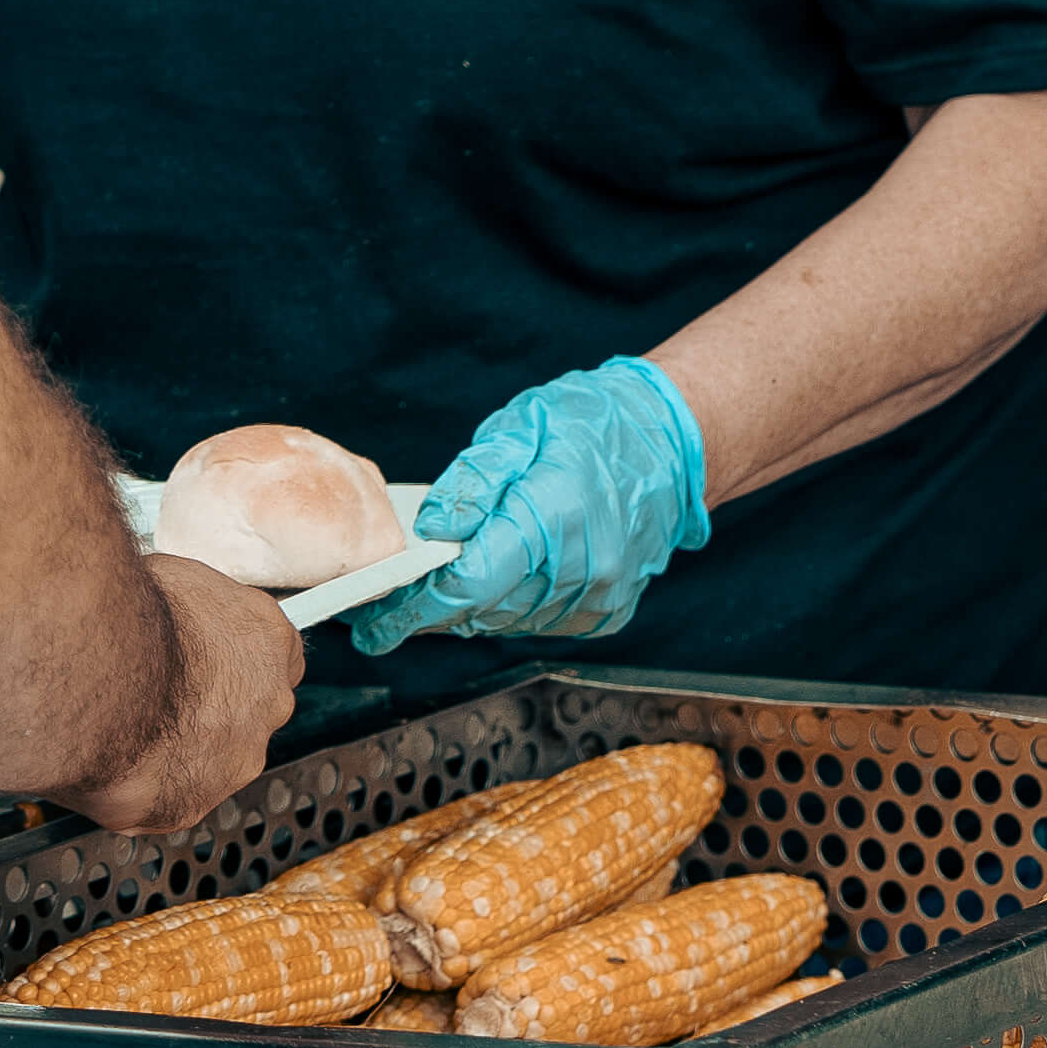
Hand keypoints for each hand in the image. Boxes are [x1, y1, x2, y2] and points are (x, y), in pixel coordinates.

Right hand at [68, 552, 302, 833]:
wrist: (93, 675)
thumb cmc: (127, 617)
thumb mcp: (174, 579)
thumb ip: (195, 610)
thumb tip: (178, 611)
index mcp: (269, 641)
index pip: (276, 657)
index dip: (235, 660)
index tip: (207, 660)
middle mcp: (268, 705)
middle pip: (248, 714)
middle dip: (207, 709)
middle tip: (153, 696)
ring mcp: (234, 762)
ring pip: (207, 761)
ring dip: (172, 748)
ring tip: (119, 727)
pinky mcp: (187, 806)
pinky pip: (164, 798)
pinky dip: (136, 784)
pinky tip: (105, 759)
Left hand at [346, 356, 712, 658]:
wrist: (672, 442)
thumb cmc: (595, 424)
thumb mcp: (520, 428)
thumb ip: (473, 480)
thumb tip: (430, 528)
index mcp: (553, 517)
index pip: (466, 586)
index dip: (411, 610)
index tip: (374, 622)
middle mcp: (582, 568)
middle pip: (481, 612)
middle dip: (430, 610)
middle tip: (394, 597)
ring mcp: (600, 595)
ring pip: (507, 622)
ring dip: (472, 607)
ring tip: (451, 575)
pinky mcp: (609, 611)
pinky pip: (541, 623)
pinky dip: (513, 607)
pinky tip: (507, 575)